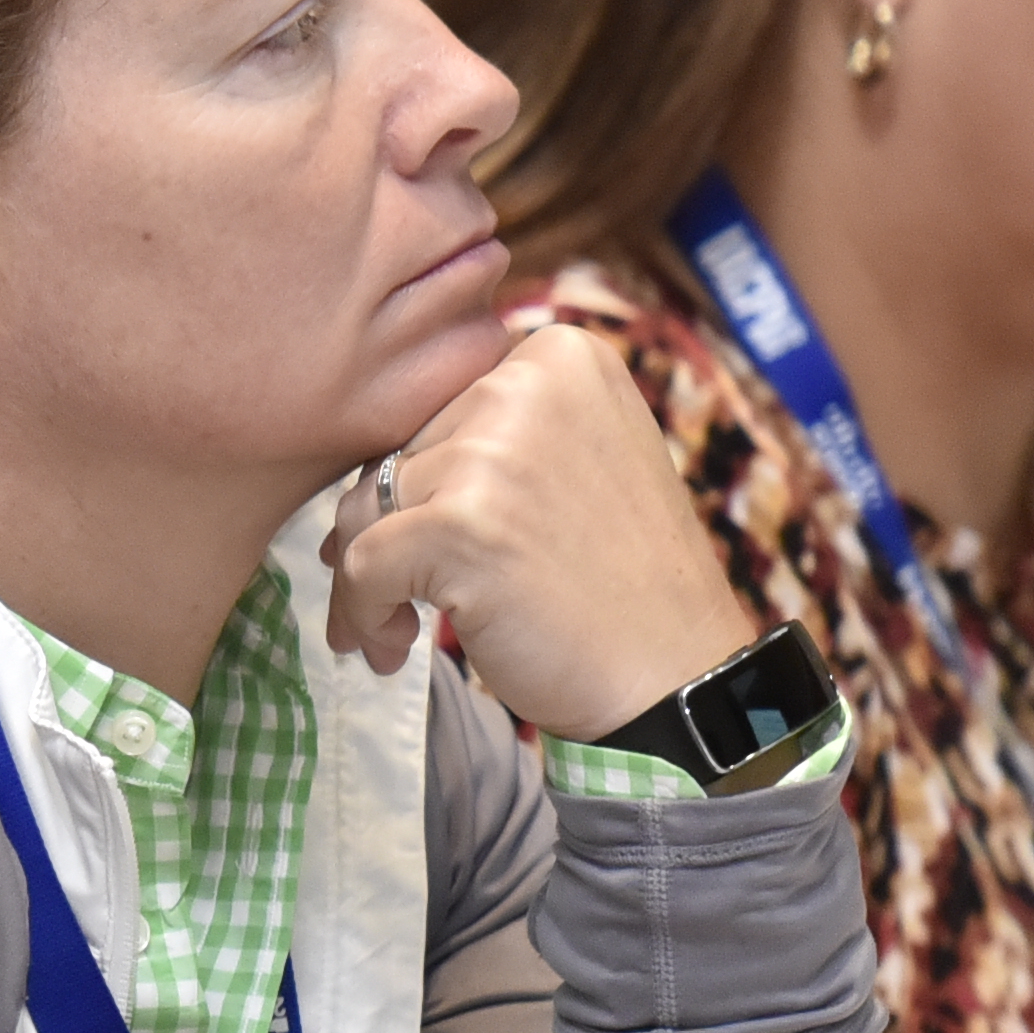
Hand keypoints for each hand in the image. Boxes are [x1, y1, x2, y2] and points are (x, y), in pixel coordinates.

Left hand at [316, 313, 762, 740]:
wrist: (673, 676)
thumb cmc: (618, 583)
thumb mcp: (572, 466)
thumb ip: (486, 444)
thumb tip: (360, 486)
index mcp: (558, 356)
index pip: (435, 409)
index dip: (419, 485)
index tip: (427, 544)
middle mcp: (525, 384)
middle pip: (393, 454)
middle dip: (385, 534)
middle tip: (406, 600)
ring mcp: (491, 452)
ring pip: (362, 508)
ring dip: (365, 579)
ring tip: (396, 630)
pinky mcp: (458, 523)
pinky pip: (360, 564)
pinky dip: (361, 613)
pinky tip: (394, 648)